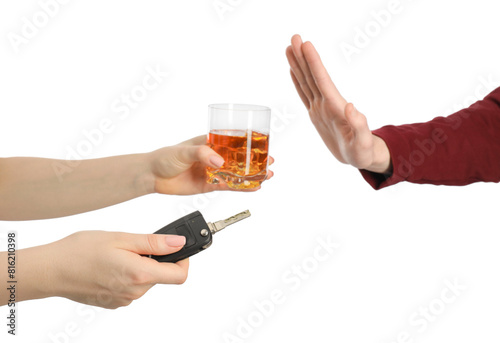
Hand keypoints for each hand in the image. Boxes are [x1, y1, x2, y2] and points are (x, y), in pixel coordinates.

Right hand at [16, 231, 188, 308]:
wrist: (51, 270)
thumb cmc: (81, 250)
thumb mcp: (121, 238)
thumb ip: (154, 243)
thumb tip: (179, 242)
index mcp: (140, 275)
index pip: (179, 275)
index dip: (183, 260)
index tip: (176, 248)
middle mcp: (135, 292)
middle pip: (161, 276)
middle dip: (154, 260)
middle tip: (133, 246)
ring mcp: (124, 300)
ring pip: (145, 281)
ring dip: (139, 267)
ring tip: (117, 254)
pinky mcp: (114, 303)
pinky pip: (131, 288)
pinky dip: (127, 275)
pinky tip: (109, 266)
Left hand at [148, 135, 273, 194]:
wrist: (152, 176)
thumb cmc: (165, 157)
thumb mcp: (184, 151)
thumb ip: (202, 154)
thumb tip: (219, 162)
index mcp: (210, 142)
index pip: (233, 141)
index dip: (249, 142)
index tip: (263, 143)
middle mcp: (213, 156)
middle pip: (239, 158)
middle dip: (255, 160)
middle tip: (270, 161)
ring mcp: (212, 171)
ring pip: (237, 173)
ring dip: (251, 175)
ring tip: (266, 176)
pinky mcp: (209, 185)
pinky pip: (228, 186)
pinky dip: (240, 188)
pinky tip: (252, 188)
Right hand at [286, 34, 391, 173]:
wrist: (361, 157)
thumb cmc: (363, 152)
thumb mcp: (363, 143)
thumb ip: (359, 125)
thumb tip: (351, 107)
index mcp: (335, 108)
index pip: (322, 81)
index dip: (314, 63)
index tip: (307, 45)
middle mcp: (327, 104)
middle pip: (312, 76)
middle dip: (303, 57)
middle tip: (295, 37)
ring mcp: (321, 108)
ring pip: (307, 82)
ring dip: (298, 65)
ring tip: (291, 47)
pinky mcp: (317, 114)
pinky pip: (305, 95)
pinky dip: (298, 82)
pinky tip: (293, 71)